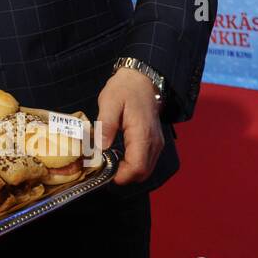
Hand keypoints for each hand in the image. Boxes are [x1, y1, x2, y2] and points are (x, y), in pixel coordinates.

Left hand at [96, 67, 165, 185]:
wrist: (142, 79)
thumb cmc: (124, 90)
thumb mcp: (109, 103)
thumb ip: (106, 125)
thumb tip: (101, 147)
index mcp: (142, 134)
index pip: (138, 166)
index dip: (123, 176)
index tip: (106, 174)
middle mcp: (154, 142)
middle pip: (143, 172)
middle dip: (124, 177)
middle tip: (105, 170)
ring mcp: (157, 143)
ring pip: (146, 169)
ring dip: (129, 172)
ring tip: (110, 164)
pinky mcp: (155, 142)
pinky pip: (147, 161)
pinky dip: (135, 165)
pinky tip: (119, 158)